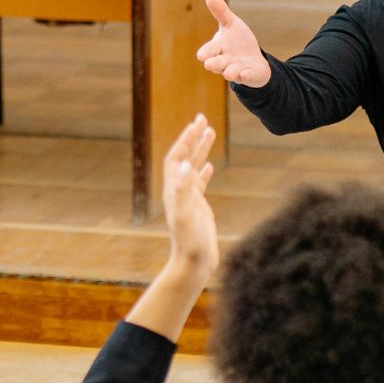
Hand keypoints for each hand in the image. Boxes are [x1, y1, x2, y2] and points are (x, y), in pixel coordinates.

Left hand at [162, 115, 219, 278]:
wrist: (193, 264)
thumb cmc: (190, 243)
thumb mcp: (187, 216)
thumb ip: (184, 191)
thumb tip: (185, 165)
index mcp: (173, 190)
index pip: (177, 157)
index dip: (185, 140)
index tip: (196, 123)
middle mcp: (178, 191)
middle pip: (184, 157)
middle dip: (192, 137)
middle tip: (203, 118)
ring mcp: (188, 199)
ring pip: (194, 167)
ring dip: (200, 149)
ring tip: (210, 132)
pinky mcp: (197, 208)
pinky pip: (199, 183)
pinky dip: (204, 170)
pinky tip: (210, 165)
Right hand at [195, 0, 272, 87]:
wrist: (253, 59)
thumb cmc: (238, 41)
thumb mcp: (231, 24)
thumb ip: (221, 12)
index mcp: (218, 48)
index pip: (209, 51)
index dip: (205, 53)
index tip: (201, 55)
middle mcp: (225, 61)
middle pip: (217, 64)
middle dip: (214, 64)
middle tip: (210, 64)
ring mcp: (237, 70)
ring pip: (231, 73)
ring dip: (230, 72)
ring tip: (230, 72)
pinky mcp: (250, 75)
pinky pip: (247, 77)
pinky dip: (246, 76)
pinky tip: (246, 73)